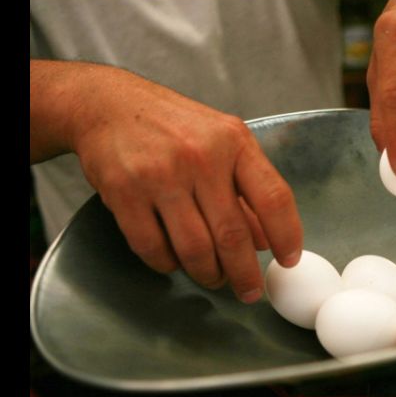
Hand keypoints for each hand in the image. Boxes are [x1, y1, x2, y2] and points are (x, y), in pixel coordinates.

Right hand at [31, 61, 301, 301]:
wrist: (107, 105)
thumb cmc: (173, 126)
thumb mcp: (222, 143)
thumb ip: (247, 189)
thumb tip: (265, 241)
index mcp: (234, 141)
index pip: (274, 197)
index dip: (286, 236)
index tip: (288, 261)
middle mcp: (200, 157)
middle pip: (232, 235)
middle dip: (244, 273)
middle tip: (249, 291)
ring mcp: (160, 175)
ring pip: (195, 249)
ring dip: (208, 274)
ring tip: (213, 277)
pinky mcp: (124, 193)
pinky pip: (153, 248)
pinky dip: (168, 264)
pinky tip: (175, 261)